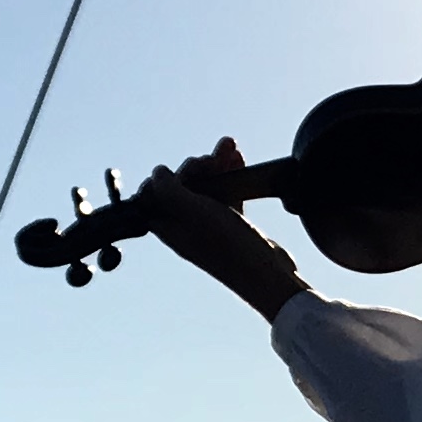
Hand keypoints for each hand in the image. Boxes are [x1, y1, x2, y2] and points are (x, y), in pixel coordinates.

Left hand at [138, 142, 308, 320]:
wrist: (269, 275)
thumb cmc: (229, 245)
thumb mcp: (193, 212)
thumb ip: (169, 190)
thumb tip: (157, 173)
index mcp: (169, 227)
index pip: (153, 195)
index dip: (164, 178)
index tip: (181, 172)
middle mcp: (185, 226)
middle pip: (181, 186)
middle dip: (196, 166)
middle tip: (211, 161)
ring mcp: (209, 226)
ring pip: (206, 186)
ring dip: (217, 164)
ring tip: (232, 147)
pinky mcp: (232, 224)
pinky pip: (226, 193)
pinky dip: (231, 175)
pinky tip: (240, 160)